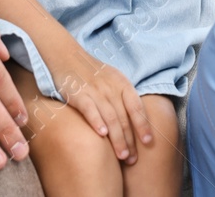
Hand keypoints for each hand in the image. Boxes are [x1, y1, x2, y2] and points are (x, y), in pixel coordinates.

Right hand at [51, 47, 152, 163]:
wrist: (66, 56)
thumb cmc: (91, 73)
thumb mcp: (112, 79)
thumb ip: (123, 98)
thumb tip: (137, 122)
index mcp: (122, 83)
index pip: (136, 107)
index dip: (143, 125)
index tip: (148, 142)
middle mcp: (110, 87)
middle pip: (124, 117)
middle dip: (130, 140)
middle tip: (132, 159)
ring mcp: (94, 90)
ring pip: (110, 117)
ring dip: (117, 138)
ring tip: (122, 156)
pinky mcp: (78, 93)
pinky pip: (89, 108)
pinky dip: (96, 121)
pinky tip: (101, 134)